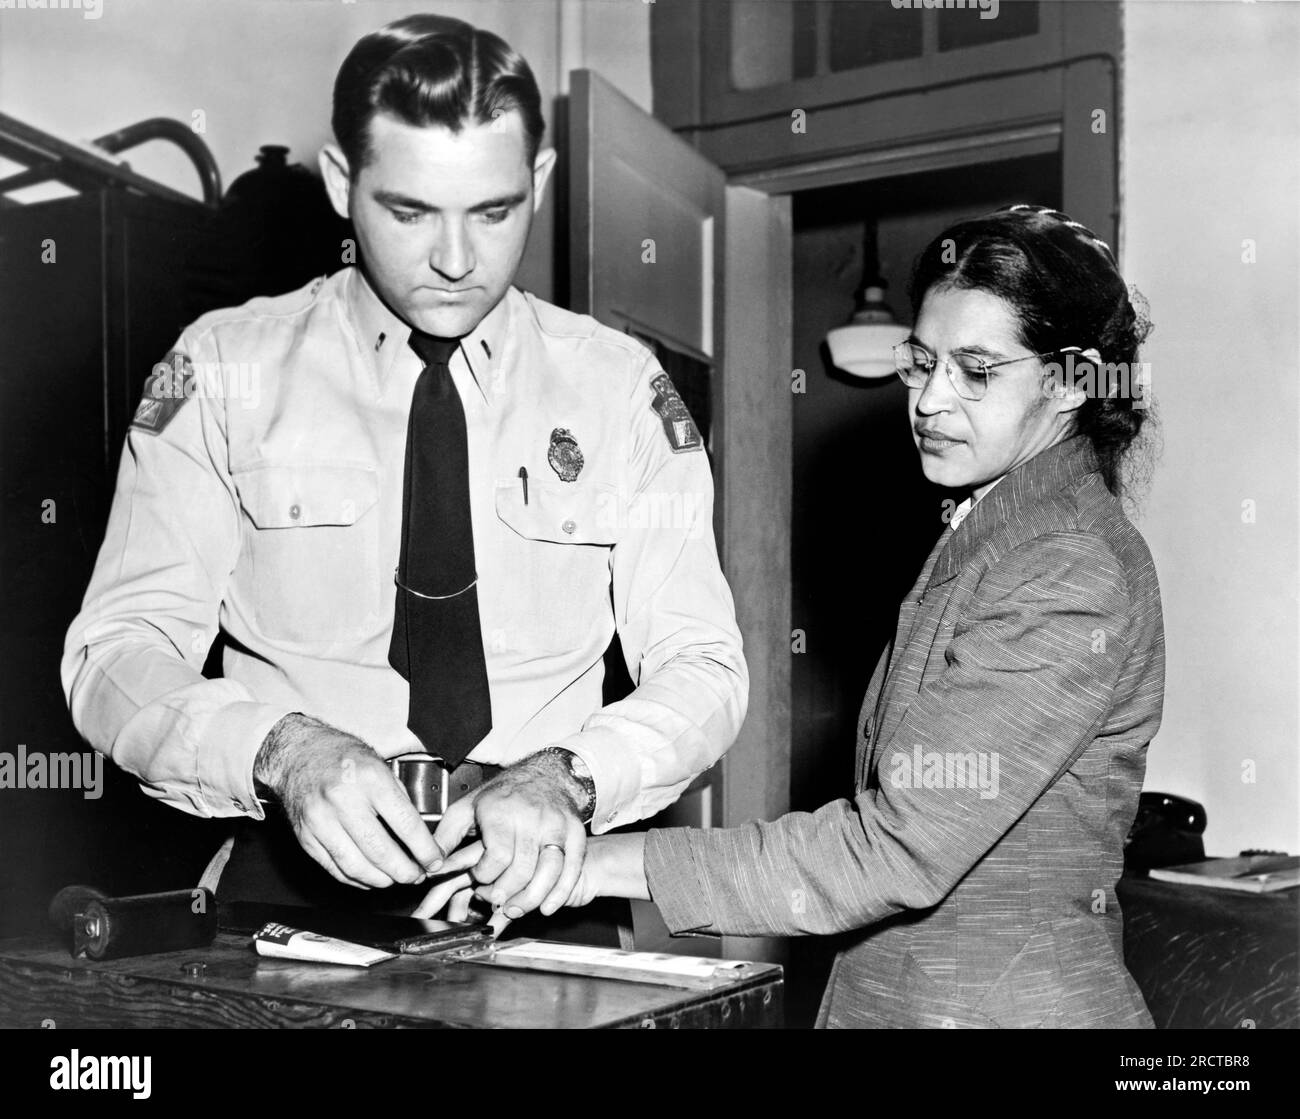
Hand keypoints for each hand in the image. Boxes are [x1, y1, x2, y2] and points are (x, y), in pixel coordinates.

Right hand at [254, 713, 440, 889]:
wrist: (298, 753)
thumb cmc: (344, 757)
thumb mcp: (381, 765)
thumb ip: (400, 799)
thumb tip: (420, 837)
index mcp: (370, 780)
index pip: (406, 825)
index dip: (425, 850)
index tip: (435, 862)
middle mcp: (344, 801)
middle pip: (381, 852)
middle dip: (405, 872)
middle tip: (417, 876)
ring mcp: (321, 822)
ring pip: (357, 867)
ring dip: (382, 880)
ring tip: (396, 879)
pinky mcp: (306, 837)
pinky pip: (336, 868)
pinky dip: (357, 879)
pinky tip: (372, 877)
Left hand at [414, 751, 588, 921]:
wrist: (547, 774)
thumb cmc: (505, 794)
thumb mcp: (467, 807)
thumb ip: (446, 836)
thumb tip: (428, 864)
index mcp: (502, 811)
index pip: (497, 856)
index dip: (485, 876)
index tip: (479, 879)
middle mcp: (532, 817)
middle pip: (522, 869)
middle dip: (506, 892)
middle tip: (496, 900)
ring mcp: (557, 825)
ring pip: (548, 872)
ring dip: (531, 899)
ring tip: (516, 908)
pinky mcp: (575, 834)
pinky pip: (571, 869)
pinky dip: (559, 892)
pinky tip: (547, 906)